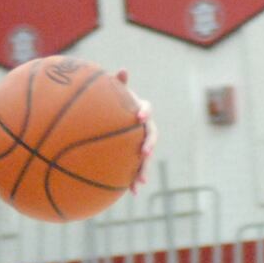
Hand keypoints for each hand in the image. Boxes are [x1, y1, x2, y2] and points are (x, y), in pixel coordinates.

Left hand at [115, 69, 156, 193]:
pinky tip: (132, 192)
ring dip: (145, 168)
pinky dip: (135, 179)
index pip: (146, 109)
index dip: (144, 111)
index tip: (138, 116)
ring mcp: (142, 143)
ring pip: (146, 156)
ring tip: (141, 181)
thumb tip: (122, 70)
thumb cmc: (112, 105)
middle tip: (144, 151)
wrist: (113, 122)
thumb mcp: (113, 95)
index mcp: (140, 111)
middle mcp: (145, 128)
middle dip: (149, 144)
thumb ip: (116, 85)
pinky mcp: (135, 157)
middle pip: (151, 136)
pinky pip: (137, 168)